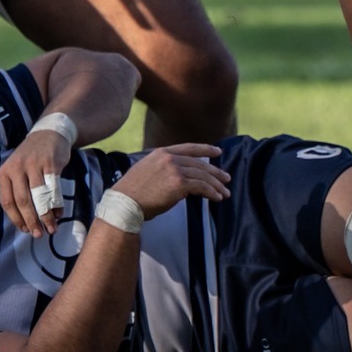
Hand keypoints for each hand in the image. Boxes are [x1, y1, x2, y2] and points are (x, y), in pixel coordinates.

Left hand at [0, 124, 75, 238]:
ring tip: (51, 228)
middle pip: (22, 201)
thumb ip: (18, 191)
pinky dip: (57, 204)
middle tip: (38, 235)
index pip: (7, 201)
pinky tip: (59, 213)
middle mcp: (17, 167)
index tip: (25, 230)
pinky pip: (53, 189)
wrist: (49, 133)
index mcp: (5, 172)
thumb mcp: (17, 170)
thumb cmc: (32, 158)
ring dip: (45, 216)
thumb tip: (26, 222)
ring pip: (38, 197)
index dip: (16, 219)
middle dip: (31, 221)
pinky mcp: (50, 163)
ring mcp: (34, 164)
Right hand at [114, 144, 229, 218]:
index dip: (206, 149)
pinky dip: (211, 193)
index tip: (218, 151)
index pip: (189, 148)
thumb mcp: (146, 169)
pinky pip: (201, 187)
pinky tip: (217, 198)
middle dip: (215, 172)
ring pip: (202, 176)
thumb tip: (176, 175)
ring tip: (225, 192)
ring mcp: (175, 170)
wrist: (125, 203)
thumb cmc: (132, 192)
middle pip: (199, 163)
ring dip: (216, 185)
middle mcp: (170, 158)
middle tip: (227, 178)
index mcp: (161, 153)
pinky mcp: (178, 184)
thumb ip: (162, 167)